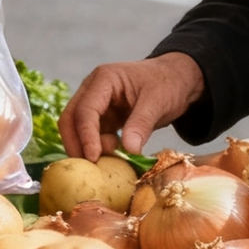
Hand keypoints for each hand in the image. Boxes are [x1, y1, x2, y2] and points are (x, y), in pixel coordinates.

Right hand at [62, 53, 205, 158]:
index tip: (93, 158)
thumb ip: (141, 124)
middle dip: (77, 144)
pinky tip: (114, 157)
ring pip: (78, 130)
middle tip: (89, 168)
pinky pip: (93, 137)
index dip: (86, 135)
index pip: (85, 110)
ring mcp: (97, 104)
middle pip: (71, 119)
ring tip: (110, 159)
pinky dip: (99, 149)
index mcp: (104, 79)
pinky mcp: (104, 118)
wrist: (178, 80)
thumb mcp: (158, 102)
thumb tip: (129, 150)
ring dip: (88, 148)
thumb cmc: (168, 83)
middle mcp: (93, 90)